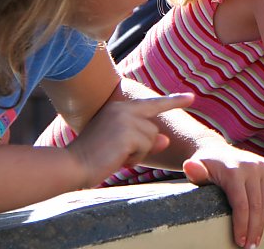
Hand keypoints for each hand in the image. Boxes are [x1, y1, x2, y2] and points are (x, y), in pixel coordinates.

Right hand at [66, 92, 193, 188]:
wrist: (71, 165)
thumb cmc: (92, 157)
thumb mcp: (121, 146)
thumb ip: (143, 140)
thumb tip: (165, 140)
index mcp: (119, 107)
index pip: (152, 103)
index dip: (174, 101)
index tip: (192, 98)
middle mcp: (123, 108)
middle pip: (152, 128)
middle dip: (142, 146)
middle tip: (117, 154)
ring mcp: (125, 119)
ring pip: (151, 139)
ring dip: (138, 153)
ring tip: (115, 156)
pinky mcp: (127, 133)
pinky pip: (145, 148)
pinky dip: (134, 158)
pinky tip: (116, 159)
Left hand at [184, 141, 263, 248]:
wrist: (217, 150)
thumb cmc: (205, 166)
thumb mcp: (196, 168)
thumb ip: (194, 170)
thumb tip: (189, 167)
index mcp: (234, 170)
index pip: (241, 204)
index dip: (242, 225)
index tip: (240, 242)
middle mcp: (251, 166)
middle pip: (256, 204)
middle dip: (253, 228)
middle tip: (249, 246)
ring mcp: (262, 166)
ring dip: (263, 222)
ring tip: (257, 239)